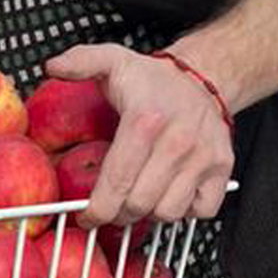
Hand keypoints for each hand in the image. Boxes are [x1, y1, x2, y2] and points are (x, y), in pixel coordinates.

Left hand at [44, 44, 233, 226]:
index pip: (118, 181)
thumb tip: (54, 67)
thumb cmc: (153, 79)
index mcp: (146, 120)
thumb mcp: (112, 60)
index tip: (88, 216)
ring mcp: (204, 156)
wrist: (202, 77)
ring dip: (149, 213)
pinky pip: (202, 210)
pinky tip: (168, 194)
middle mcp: (179, 140)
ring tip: (138, 197)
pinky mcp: (223, 167)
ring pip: (169, 211)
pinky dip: (183, 210)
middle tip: (110, 208)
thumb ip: (80, 62)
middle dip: (118, 213)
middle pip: (140, 203)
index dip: (98, 209)